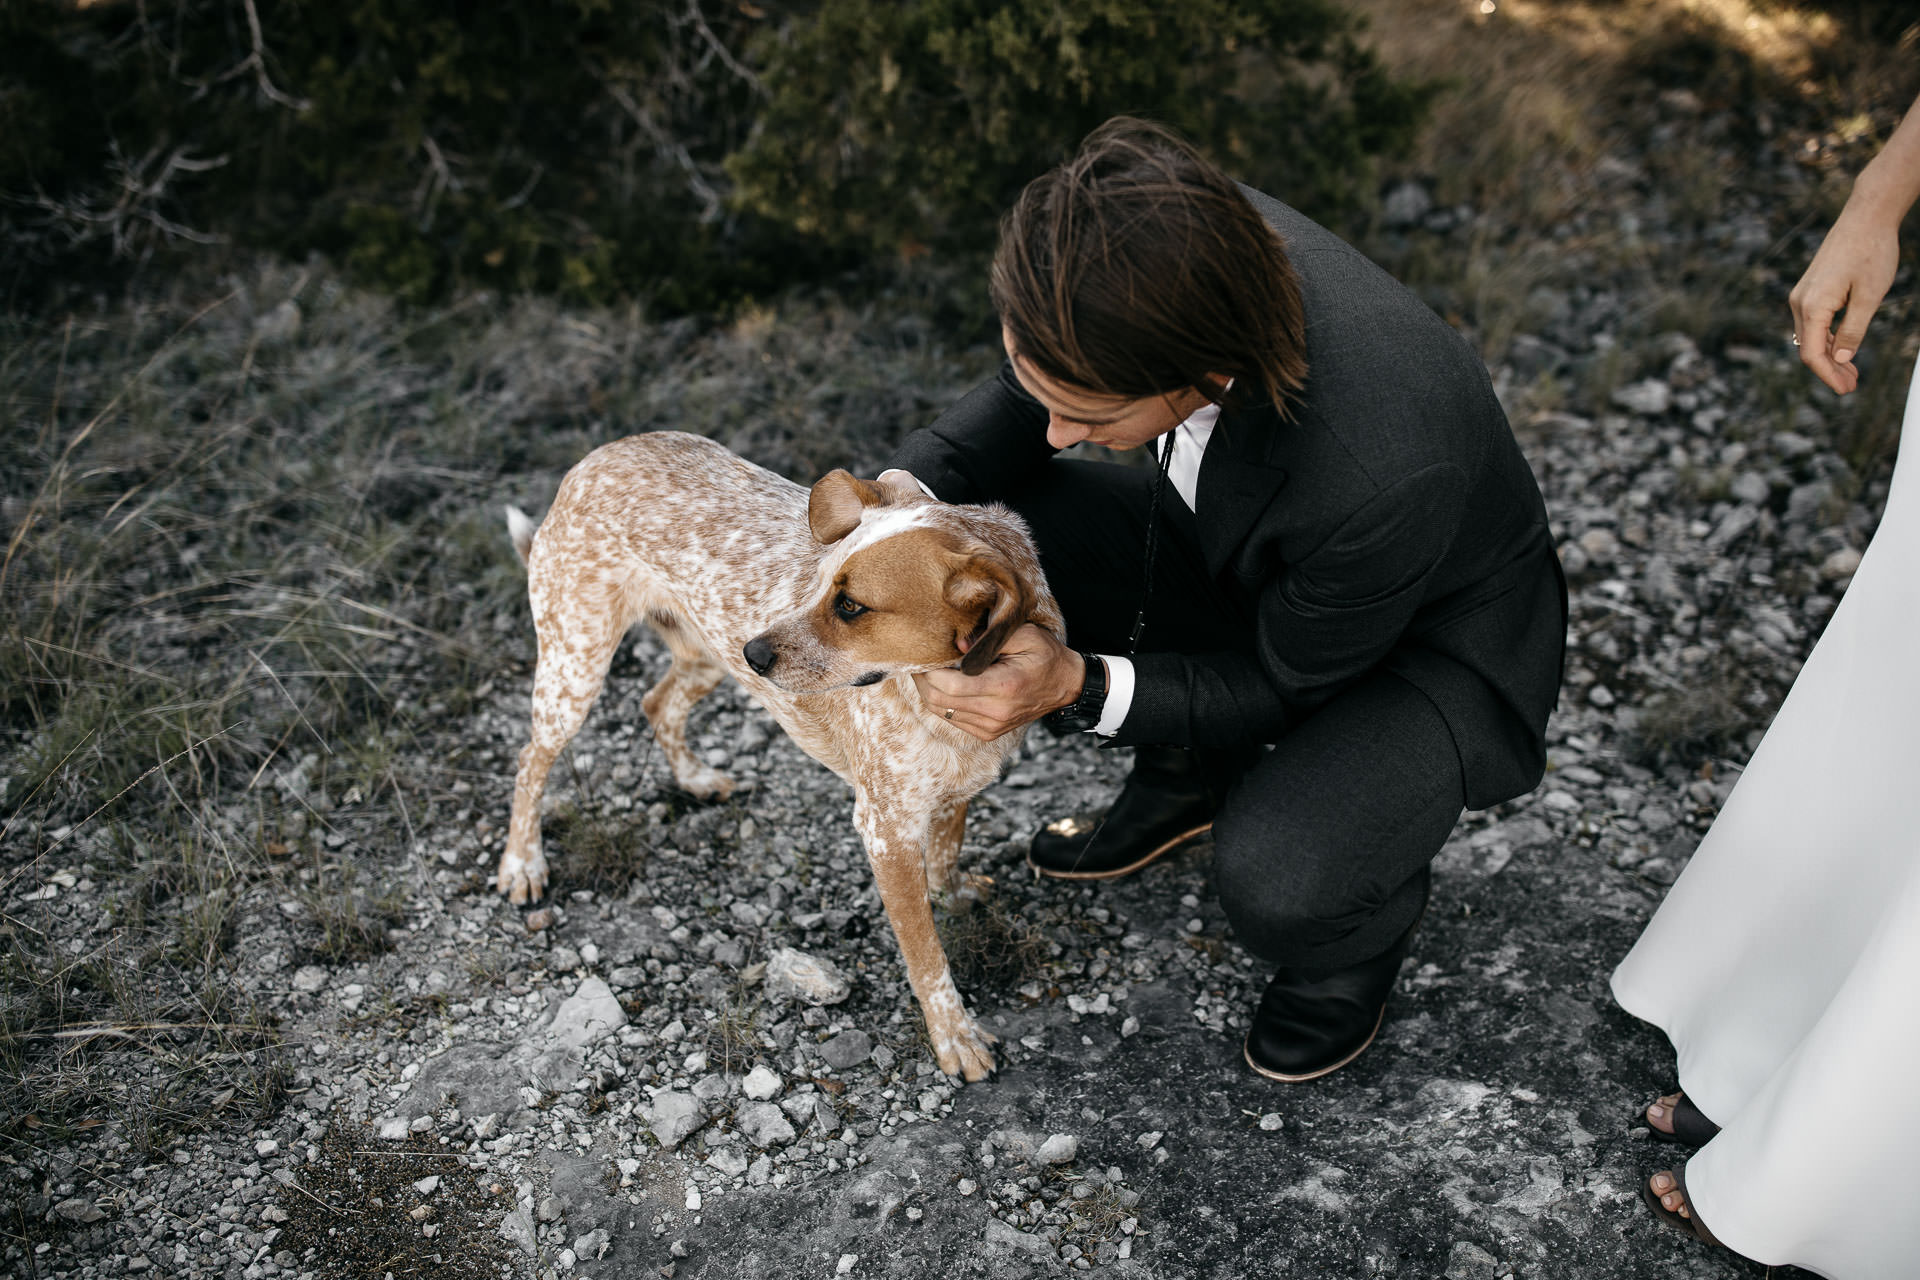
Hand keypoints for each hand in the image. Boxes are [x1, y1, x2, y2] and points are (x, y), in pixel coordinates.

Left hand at [912, 623, 1085, 740]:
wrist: (1064, 686)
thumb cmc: (1044, 655)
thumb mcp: (1023, 635)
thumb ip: (988, 638)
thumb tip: (955, 643)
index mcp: (1004, 687)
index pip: (952, 686)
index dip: (930, 671)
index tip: (922, 653)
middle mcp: (995, 713)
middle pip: (940, 701)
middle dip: (922, 680)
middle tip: (917, 660)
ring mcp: (991, 727)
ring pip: (941, 712)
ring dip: (928, 690)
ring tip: (926, 669)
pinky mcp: (987, 733)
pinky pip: (952, 719)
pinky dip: (942, 701)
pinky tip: (943, 683)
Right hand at [1789, 209, 1899, 394]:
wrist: (1866, 216)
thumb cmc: (1871, 251)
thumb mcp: (1870, 296)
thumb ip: (1854, 329)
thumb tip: (1843, 358)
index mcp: (1812, 306)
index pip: (1813, 354)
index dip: (1828, 375)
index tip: (1845, 390)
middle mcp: (1800, 302)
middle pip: (1809, 348)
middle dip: (1830, 370)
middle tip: (1852, 386)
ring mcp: (1802, 295)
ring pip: (1810, 336)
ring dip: (1830, 355)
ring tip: (1851, 371)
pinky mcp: (1810, 289)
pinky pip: (1814, 323)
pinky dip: (1828, 338)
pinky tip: (1843, 347)